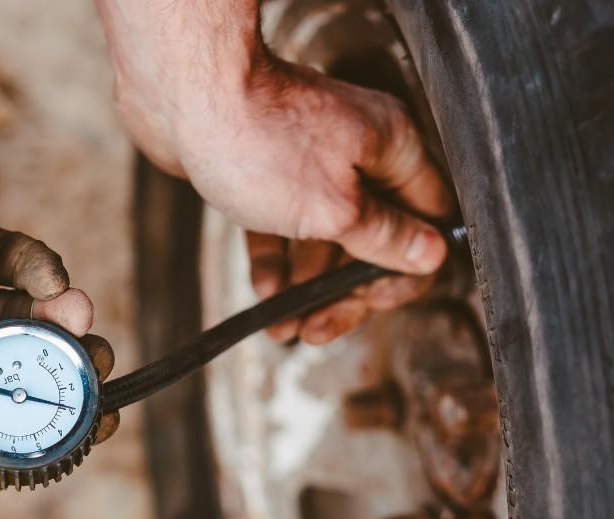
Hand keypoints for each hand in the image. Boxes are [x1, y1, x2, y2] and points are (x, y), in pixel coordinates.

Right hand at [0, 134, 117, 512]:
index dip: (48, 426)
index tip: (92, 424)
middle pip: (26, 368)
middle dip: (70, 370)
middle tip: (97, 365)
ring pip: (35, 317)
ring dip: (68, 323)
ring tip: (82, 322)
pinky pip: (26, 263)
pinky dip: (46, 272)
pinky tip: (54, 286)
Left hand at [192, 61, 451, 344]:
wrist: (181, 93)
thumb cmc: (258, 139)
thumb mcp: (333, 208)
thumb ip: (385, 237)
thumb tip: (432, 256)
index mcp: (393, 151)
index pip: (425, 224)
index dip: (404, 271)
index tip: (370, 303)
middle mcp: (359, 152)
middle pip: (373, 239)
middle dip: (346, 292)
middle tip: (317, 329)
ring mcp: (310, 161)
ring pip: (324, 237)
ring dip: (308, 287)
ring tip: (284, 328)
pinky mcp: (266, 170)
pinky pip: (282, 226)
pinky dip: (276, 260)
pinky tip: (265, 294)